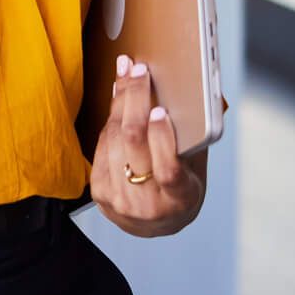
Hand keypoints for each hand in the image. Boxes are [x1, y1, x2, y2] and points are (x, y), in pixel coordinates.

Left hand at [90, 56, 206, 237]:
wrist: (153, 224)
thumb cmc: (181, 188)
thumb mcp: (196, 171)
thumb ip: (191, 141)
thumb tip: (187, 96)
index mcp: (180, 200)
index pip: (168, 170)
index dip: (162, 139)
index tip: (160, 110)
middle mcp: (148, 204)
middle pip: (134, 143)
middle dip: (135, 100)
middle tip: (138, 70)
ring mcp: (119, 200)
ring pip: (114, 139)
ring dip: (120, 102)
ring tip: (126, 74)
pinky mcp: (99, 192)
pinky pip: (102, 145)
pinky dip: (111, 119)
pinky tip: (119, 99)